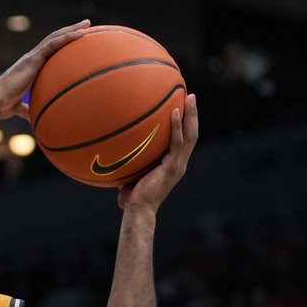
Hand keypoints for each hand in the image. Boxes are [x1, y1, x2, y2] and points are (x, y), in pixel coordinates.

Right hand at [0, 20, 90, 119]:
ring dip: (72, 30)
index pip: (48, 51)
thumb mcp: (17, 108)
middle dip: (70, 31)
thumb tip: (33, 119)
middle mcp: (32, 58)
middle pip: (54, 40)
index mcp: (29, 67)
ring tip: (87, 24)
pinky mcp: (33, 59)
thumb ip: (26, 110)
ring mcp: (32, 57)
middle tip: (85, 26)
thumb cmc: (1, 105)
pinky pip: (54, 44)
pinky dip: (68, 38)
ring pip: (56, 38)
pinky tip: (81, 34)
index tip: (73, 40)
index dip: (60, 44)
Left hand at [118, 94, 198, 211]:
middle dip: (193, 115)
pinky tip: (174, 112)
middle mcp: (179, 164)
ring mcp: (177, 165)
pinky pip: (177, 143)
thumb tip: (114, 148)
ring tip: (190, 97)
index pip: (184, 141)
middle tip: (191, 96)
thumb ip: (131, 160)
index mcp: (173, 164)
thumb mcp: (133, 172)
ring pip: (190, 136)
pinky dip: (177, 127)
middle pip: (192, 134)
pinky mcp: (172, 167)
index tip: (184, 106)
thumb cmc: (132, 196)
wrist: (138, 210)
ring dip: (191, 116)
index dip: (186, 124)